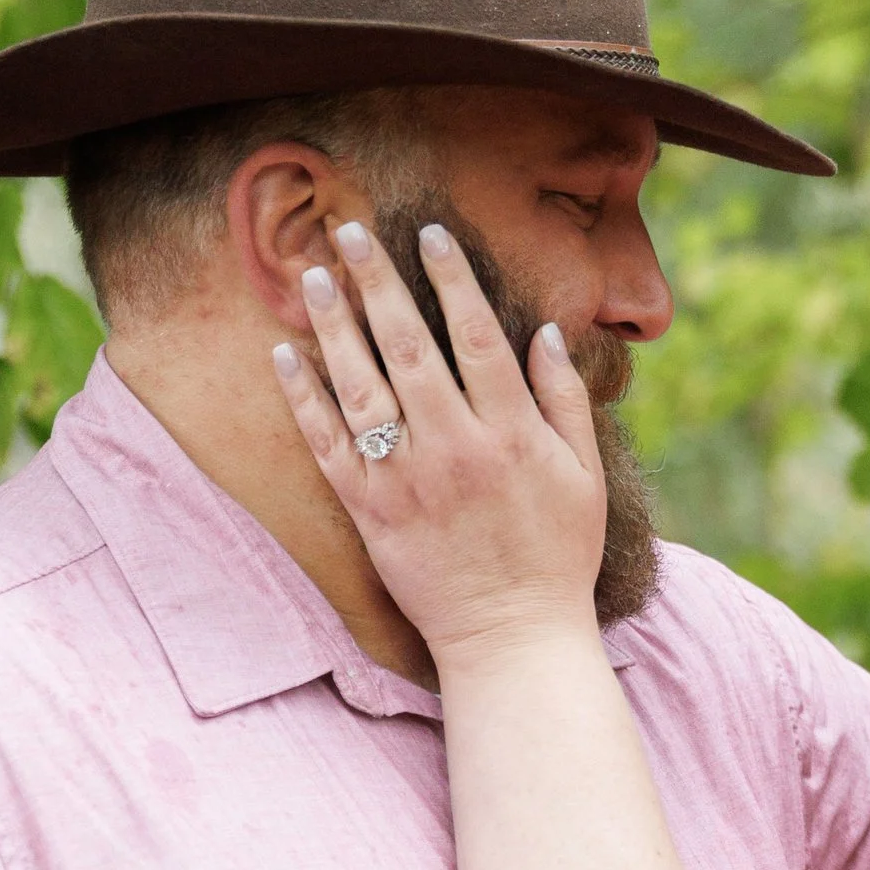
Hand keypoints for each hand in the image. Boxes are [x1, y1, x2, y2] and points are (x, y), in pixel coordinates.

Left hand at [274, 219, 607, 661]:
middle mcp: (454, 448)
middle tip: (349, 231)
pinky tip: (284, 356)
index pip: (477, 336)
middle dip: (378, 282)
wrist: (512, 639)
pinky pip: (328, 447)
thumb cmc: (558, 557)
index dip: (451, 278)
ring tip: (313, 277)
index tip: (429, 233)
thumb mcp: (585, 476)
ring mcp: (406, 481)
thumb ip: (564, 400)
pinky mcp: (370, 514)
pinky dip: (304, 400)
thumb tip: (544, 331)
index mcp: (511, 434)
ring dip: (334, 327)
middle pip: (409, 347)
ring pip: (361, 387)